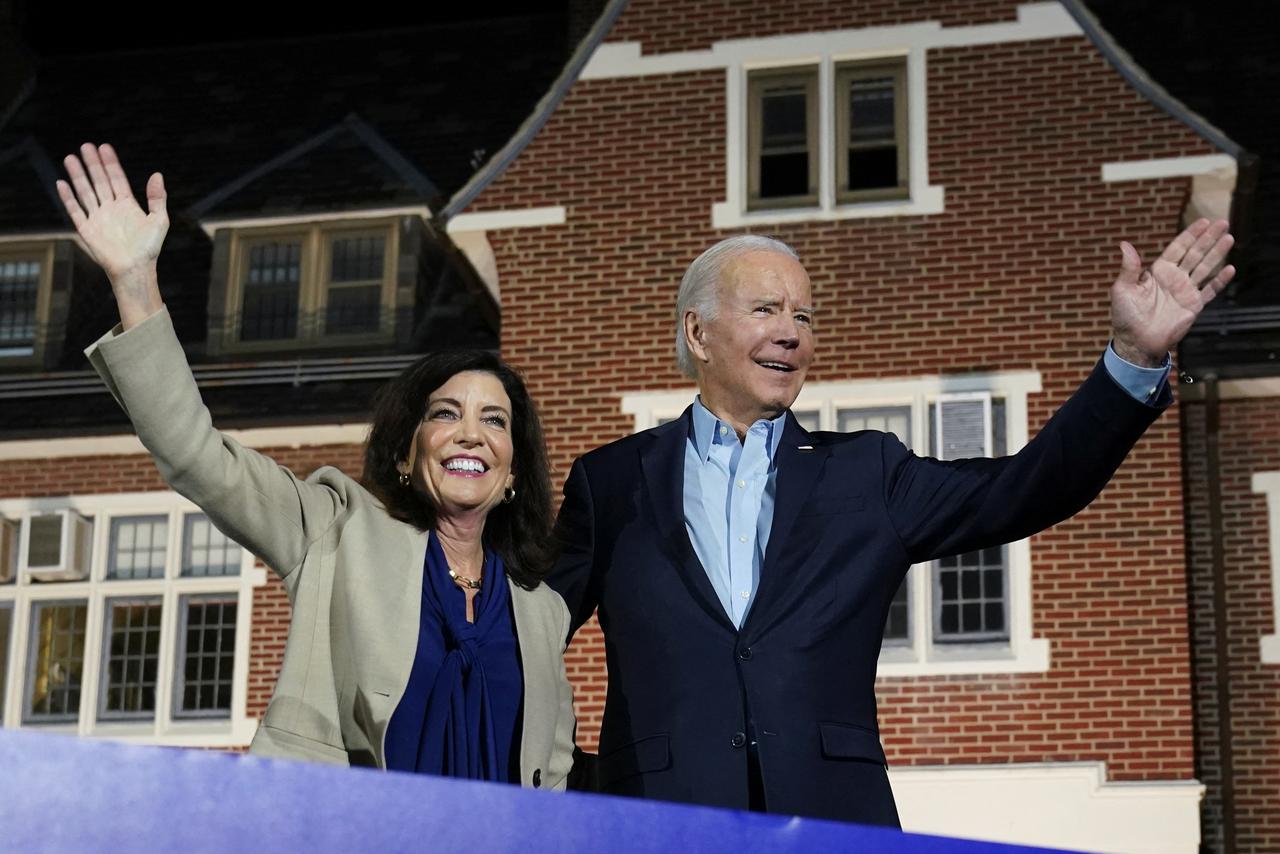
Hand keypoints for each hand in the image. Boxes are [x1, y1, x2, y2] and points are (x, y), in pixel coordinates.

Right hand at [57, 143, 167, 326]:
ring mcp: (98, 218)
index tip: (104, 147)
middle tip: (85, 146)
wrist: (135, 269)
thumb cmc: (149, 248)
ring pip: (85, 191)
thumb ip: (157, 198)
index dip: (111, 163)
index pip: (116, 179)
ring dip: (78, 175)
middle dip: (92, 164)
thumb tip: (157, 174)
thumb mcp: (159, 220)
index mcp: (128, 205)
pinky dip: (68, 198)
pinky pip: (75, 210)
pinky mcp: (87, 229)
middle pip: (99, 181)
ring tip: (70, 158)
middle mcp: (111, 209)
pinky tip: (61, 183)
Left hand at [1110, 218, 1234, 366]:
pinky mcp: (1193, 306)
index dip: (1191, 234)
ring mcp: (1185, 291)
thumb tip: (1124, 244)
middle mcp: (1174, 278)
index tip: (1204, 221)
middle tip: (1223, 222)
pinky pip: (1210, 291)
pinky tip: (1230, 268)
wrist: (1136, 342)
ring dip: (1217, 253)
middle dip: (1209, 238)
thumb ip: (1129, 268)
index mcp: (1158, 272)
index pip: (1178, 248)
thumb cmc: (1125, 316)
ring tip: (1229, 238)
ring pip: (1205, 268)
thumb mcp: (1123, 289)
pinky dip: (1219, 280)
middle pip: (1195, 253)